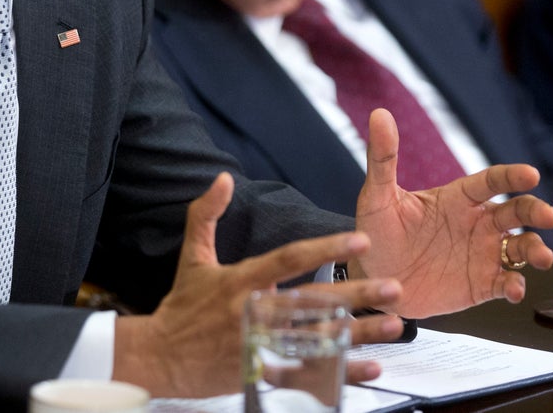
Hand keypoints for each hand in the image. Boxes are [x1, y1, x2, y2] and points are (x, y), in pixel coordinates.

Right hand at [111, 172, 406, 396]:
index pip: (289, 258)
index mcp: (241, 281)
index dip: (325, 247)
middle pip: (312, 302)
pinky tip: (369, 368)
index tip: (359, 238)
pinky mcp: (260, 376)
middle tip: (393, 286)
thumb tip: (222, 177)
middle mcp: (253, 312)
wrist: (158, 359)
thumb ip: (206, 215)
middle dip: (355, 294)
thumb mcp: (192, 257)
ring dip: (358, 334)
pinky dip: (339, 374)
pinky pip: (306, 376)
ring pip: (316, 339)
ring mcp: (259, 346)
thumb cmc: (181, 307)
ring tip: (394, 325)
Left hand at [351, 108, 552, 317]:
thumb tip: (379, 114)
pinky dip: (514, 286)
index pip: (491, 181)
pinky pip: (505, 282)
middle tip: (549, 217)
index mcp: (457, 198)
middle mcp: (476, 223)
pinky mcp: (480, 285)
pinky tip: (515, 290)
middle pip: (515, 212)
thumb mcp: (378, 197)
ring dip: (535, 250)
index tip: (530, 175)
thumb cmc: (376, 233)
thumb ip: (383, 158)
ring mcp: (481, 254)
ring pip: (520, 246)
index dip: (511, 176)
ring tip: (543, 258)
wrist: (372, 281)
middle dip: (535, 212)